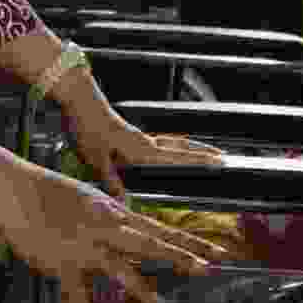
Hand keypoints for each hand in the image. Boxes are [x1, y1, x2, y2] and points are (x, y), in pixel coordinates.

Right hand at [0, 163, 223, 302]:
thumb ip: (107, 214)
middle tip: (206, 269)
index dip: (186, 241)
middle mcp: (104, 228)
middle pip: (149, 245)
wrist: (15, 191)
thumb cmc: (46, 191)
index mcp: (111, 213)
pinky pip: (75, 289)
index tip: (210, 250)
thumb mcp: (86, 197)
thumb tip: (124, 220)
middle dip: (180, 257)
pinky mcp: (62, 261)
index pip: (157, 228)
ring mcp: (84, 246)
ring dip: (140, 288)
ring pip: (119, 268)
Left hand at [61, 90, 225, 204]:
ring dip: (189, 148)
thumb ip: (110, 180)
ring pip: (171, 142)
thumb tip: (122, 202)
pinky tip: (167, 153)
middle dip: (201, 152)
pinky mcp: (130, 135)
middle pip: (181, 146)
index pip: (177, 156)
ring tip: (203, 153)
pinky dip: (172, 147)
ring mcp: (138, 137)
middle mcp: (144, 141)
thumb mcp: (95, 158)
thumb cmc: (86, 128)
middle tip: (222, 156)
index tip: (220, 161)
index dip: (199, 159)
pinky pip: (159, 142)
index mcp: (141, 148)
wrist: (80, 100)